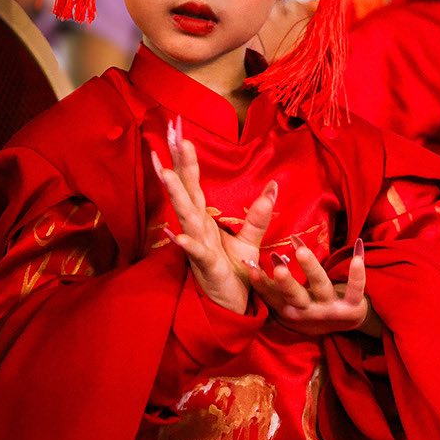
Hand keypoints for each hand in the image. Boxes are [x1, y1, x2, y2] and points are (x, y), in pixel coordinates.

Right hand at [152, 116, 275, 314]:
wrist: (230, 307)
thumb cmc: (233, 272)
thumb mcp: (250, 241)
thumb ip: (259, 214)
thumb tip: (273, 186)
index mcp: (205, 220)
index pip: (194, 183)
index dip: (186, 158)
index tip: (179, 132)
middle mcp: (197, 229)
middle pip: (185, 191)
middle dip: (176, 165)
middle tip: (167, 139)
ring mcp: (199, 246)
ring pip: (186, 216)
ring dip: (176, 195)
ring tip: (165, 174)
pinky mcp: (207, 267)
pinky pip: (197, 253)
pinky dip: (188, 244)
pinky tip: (178, 235)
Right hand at [249, 236, 380, 336]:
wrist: (345, 325)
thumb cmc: (309, 307)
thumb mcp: (287, 302)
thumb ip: (270, 285)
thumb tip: (246, 262)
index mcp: (291, 310)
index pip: (272, 296)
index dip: (261, 283)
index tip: (249, 264)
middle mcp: (309, 310)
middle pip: (295, 296)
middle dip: (286, 282)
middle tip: (278, 267)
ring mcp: (330, 308)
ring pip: (321, 286)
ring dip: (312, 269)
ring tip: (302, 250)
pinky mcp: (352, 306)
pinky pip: (355, 289)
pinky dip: (357, 274)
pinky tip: (359, 256)